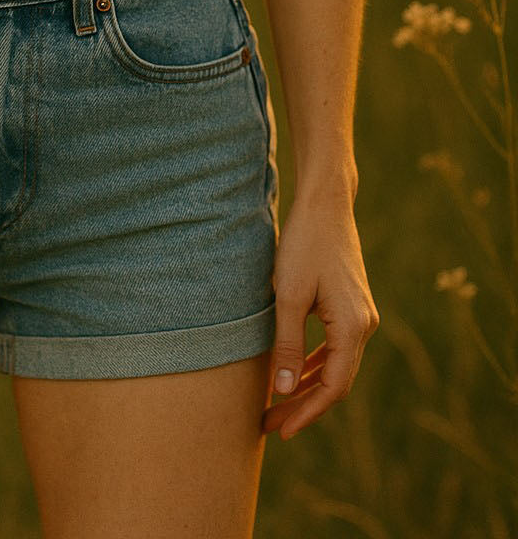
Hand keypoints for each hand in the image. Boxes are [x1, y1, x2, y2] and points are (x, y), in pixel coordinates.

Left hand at [261, 192, 379, 438]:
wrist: (325, 204)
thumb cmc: (304, 244)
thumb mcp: (289, 296)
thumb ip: (287, 344)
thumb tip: (283, 390)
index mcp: (352, 327)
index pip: (332, 387)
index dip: (306, 412)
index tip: (280, 430)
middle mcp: (364, 325)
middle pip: (335, 381)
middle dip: (304, 405)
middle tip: (271, 423)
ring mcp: (361, 315)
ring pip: (336, 365)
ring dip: (308, 385)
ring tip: (277, 404)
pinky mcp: (351, 305)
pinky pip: (335, 346)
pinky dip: (314, 362)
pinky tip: (292, 371)